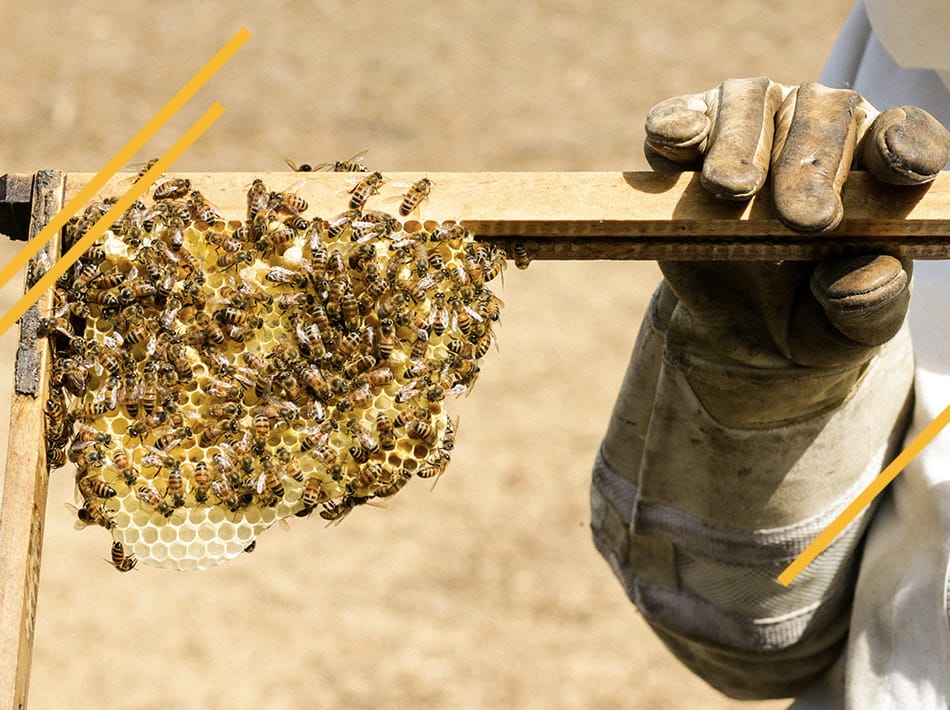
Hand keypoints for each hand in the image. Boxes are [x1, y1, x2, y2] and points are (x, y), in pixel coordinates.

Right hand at [642, 78, 949, 375]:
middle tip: (804, 220)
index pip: (902, 133)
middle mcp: (817, 130)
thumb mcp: (852, 331)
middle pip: (822, 112)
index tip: (903, 167)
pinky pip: (681, 117)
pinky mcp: (691, 144)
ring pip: (749, 101)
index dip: (905, 142)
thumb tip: (856, 278)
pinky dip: (676, 123)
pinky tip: (680, 140)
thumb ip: (871, 305)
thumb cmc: (814, 316)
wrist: (742, 332)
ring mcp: (751, 126)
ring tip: (732, 190)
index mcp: (877, 168)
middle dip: (810, 165)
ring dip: (740, 143)